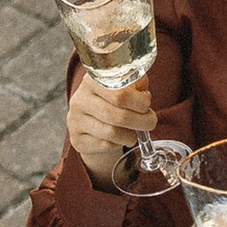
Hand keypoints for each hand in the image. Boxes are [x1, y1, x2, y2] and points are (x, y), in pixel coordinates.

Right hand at [65, 72, 159, 189]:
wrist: (90, 123)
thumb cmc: (112, 103)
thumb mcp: (123, 87)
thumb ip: (135, 83)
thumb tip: (143, 86)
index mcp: (92, 81)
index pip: (120, 94)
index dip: (140, 102)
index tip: (147, 105)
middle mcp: (80, 100)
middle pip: (119, 116)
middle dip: (142, 121)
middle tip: (150, 122)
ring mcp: (76, 121)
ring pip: (112, 133)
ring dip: (130, 136)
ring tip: (134, 133)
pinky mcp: (77, 140)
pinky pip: (105, 145)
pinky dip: (118, 144)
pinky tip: (120, 139)